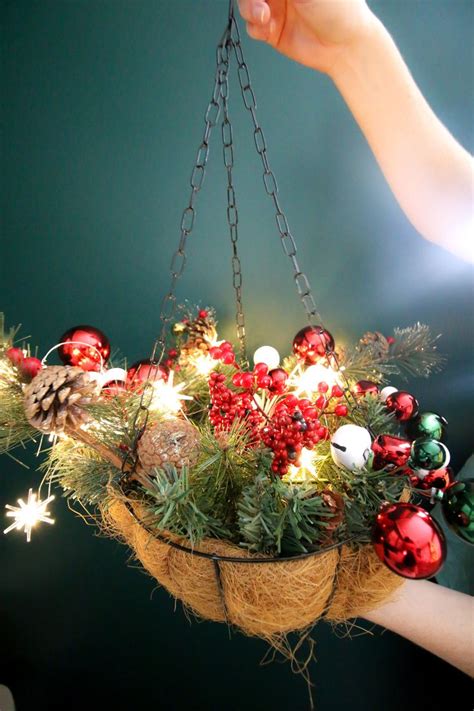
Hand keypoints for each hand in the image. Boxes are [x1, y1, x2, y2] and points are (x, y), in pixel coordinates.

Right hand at [237, 0, 374, 74]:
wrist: (343, 46)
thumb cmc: (337, 8)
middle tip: (260, 5)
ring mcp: (276, 8)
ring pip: (247, 3)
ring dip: (249, 8)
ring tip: (263, 16)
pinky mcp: (272, 31)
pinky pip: (252, 26)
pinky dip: (255, 27)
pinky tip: (267, 30)